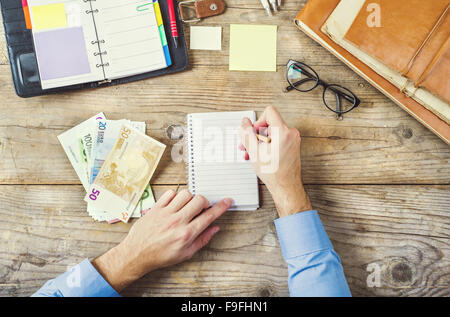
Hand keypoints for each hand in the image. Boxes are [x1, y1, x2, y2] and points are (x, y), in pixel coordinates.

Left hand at [93, 189, 230, 291]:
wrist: (137, 254)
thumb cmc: (160, 255)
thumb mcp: (185, 253)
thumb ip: (202, 239)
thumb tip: (214, 229)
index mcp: (186, 234)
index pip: (209, 216)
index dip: (221, 207)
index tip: (226, 201)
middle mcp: (177, 221)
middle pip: (199, 200)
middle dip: (204, 202)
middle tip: (201, 208)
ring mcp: (166, 213)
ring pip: (185, 194)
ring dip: (190, 198)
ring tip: (187, 206)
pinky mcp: (156, 208)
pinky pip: (169, 193)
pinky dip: (175, 196)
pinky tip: (174, 204)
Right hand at [239, 106, 311, 217]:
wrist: (286, 186)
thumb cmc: (274, 172)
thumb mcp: (254, 151)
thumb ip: (247, 133)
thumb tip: (244, 123)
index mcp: (282, 131)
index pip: (269, 111)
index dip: (258, 120)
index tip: (253, 131)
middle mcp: (291, 133)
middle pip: (269, 123)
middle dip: (256, 134)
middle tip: (248, 144)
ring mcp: (293, 140)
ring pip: (272, 133)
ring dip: (260, 141)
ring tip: (252, 152)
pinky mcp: (292, 146)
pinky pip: (278, 139)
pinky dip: (268, 145)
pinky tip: (259, 154)